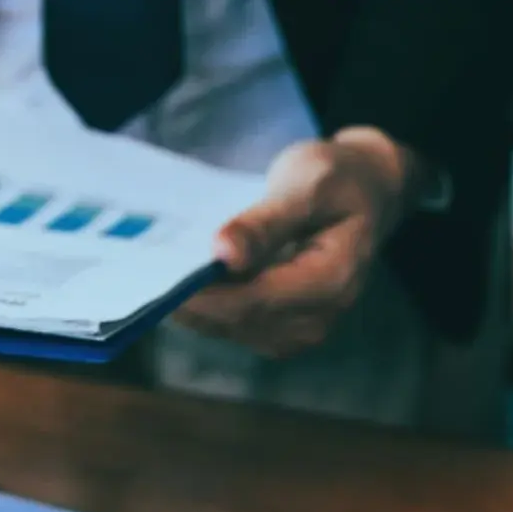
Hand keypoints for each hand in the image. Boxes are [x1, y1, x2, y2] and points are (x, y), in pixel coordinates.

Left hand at [173, 127, 422, 357]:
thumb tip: (222, 255)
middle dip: (190, 297)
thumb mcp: (306, 183)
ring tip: (161, 267)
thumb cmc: (338, 179)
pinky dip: (207, 304)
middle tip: (145, 266)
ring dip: (194, 302)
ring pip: (228, 328)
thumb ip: (266, 222)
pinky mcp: (283, 331)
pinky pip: (233, 325)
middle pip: (235, 320)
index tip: (155, 271)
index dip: (201, 293)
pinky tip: (187, 276)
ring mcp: (300, 332)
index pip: (251, 301)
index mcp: (330, 283)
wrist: (367, 194)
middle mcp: (317, 320)